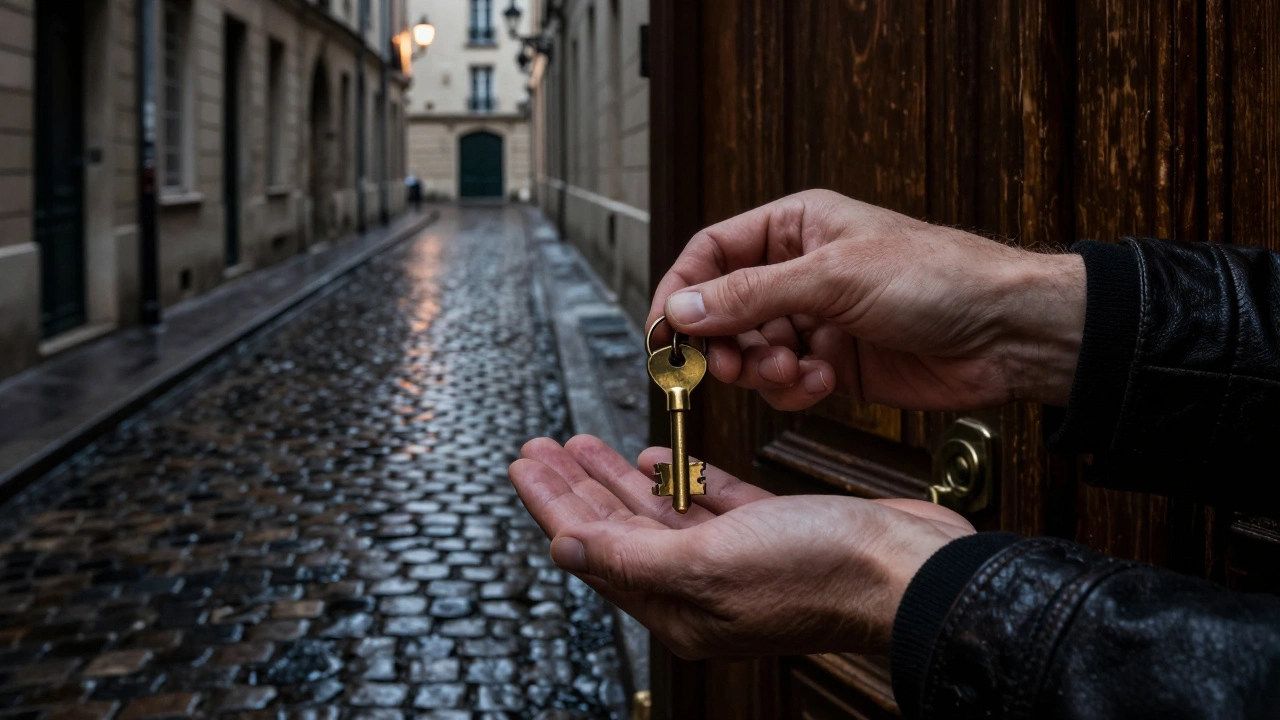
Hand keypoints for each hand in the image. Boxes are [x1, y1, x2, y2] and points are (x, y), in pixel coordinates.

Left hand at [508, 435, 973, 658]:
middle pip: (617, 528)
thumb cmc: (821, 572)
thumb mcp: (710, 563)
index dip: (552, 503)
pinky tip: (657, 461)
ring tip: (583, 445)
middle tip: (541, 448)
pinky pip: (710, 503)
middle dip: (574, 485)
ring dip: (618, 478)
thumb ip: (632, 555)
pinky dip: (680, 480)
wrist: (910, 567)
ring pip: (659, 512)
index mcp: (679, 604)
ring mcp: (737, 558)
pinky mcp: (772, 531)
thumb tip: (563, 547)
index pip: (592, 547)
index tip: (521, 463)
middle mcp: (703, 585)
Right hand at [649, 190, 1085, 410]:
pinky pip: (787, 383)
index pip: (712, 254)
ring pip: (753, 352)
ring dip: (764, 370)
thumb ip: (750, 295)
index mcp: (796, 227)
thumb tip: (683, 308)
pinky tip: (824, 383)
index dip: (683, 291)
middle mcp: (801, 272)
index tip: (665, 332)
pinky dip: (795, 390)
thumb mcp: (833, 277)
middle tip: (727, 367)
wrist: (1007, 334)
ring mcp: (817, 321)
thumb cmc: (941, 278)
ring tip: (794, 372)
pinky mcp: (835, 365)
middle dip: (724, 342)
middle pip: (725, 310)